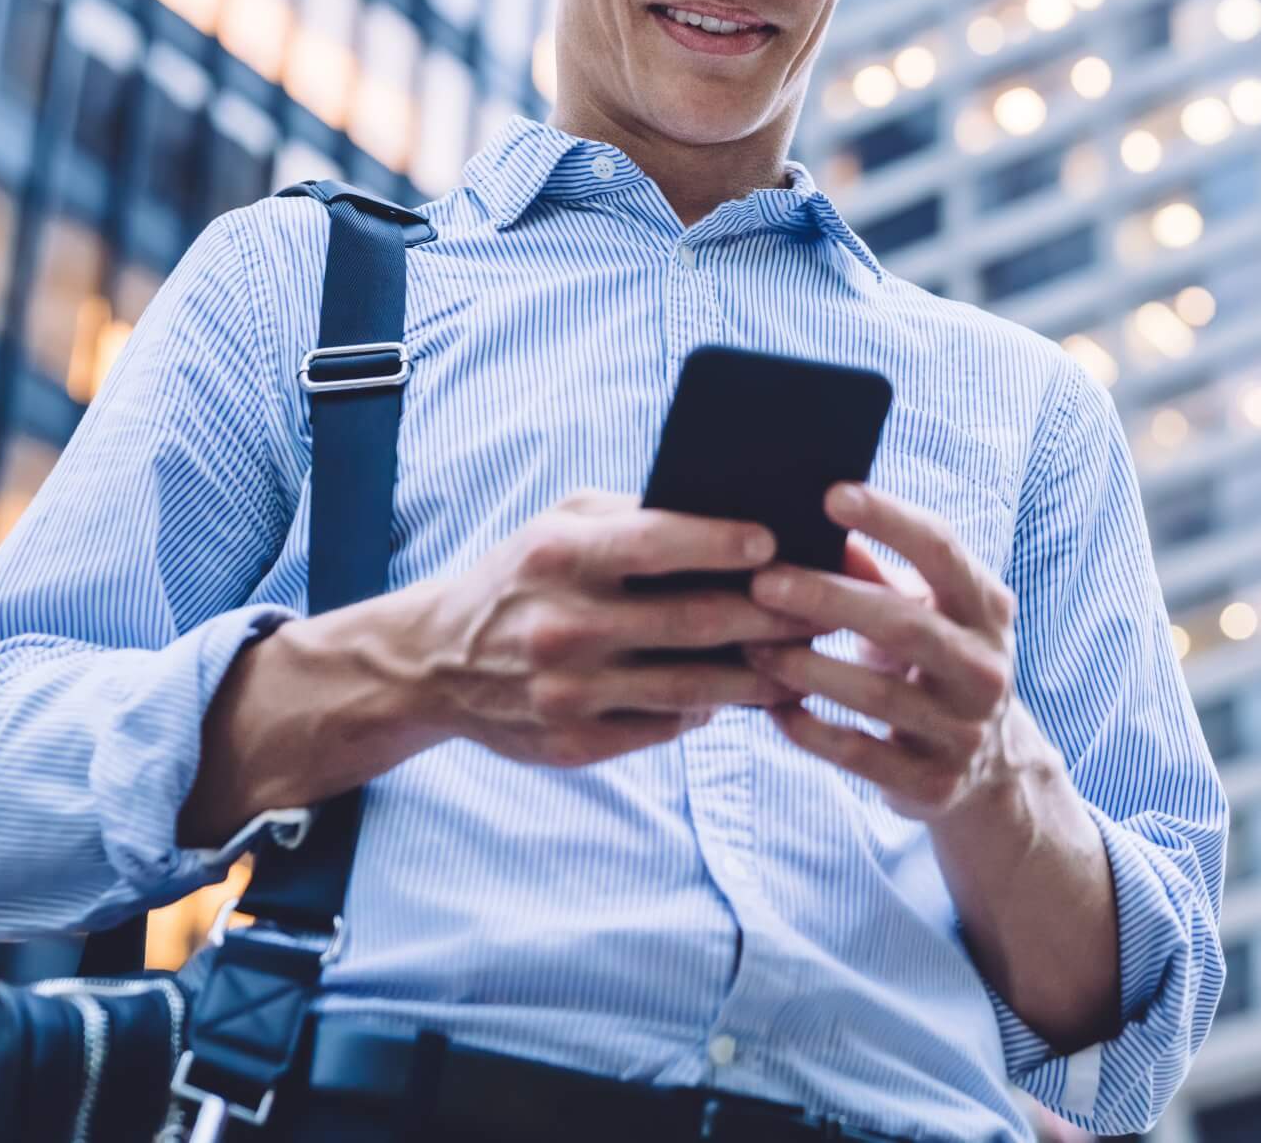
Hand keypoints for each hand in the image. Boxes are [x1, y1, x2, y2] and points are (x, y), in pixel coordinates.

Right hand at [405, 488, 841, 765]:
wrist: (436, 663)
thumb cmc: (520, 576)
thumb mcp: (559, 525)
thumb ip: (635, 516)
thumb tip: (734, 519)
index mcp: (558, 557)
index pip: (654, 542)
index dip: (721, 542)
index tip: (775, 541)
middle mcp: (563, 626)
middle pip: (691, 621)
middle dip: (769, 615)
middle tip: (825, 606)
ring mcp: (568, 692)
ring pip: (692, 685)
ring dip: (761, 674)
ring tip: (808, 659)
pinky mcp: (575, 742)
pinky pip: (667, 726)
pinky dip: (716, 709)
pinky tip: (754, 695)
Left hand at [743, 481, 1025, 823]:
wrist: (989, 765)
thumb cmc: (933, 659)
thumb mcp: (921, 610)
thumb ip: (872, 572)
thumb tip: (806, 521)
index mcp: (987, 608)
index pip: (942, 549)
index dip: (889, 519)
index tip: (831, 495)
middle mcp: (986, 667)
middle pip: (903, 624)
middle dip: (828, 600)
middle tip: (762, 582)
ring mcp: (964, 729)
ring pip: (875, 696)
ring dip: (805, 668)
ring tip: (751, 645)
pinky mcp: (933, 782)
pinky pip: (858, 753)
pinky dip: (809, 730)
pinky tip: (771, 708)